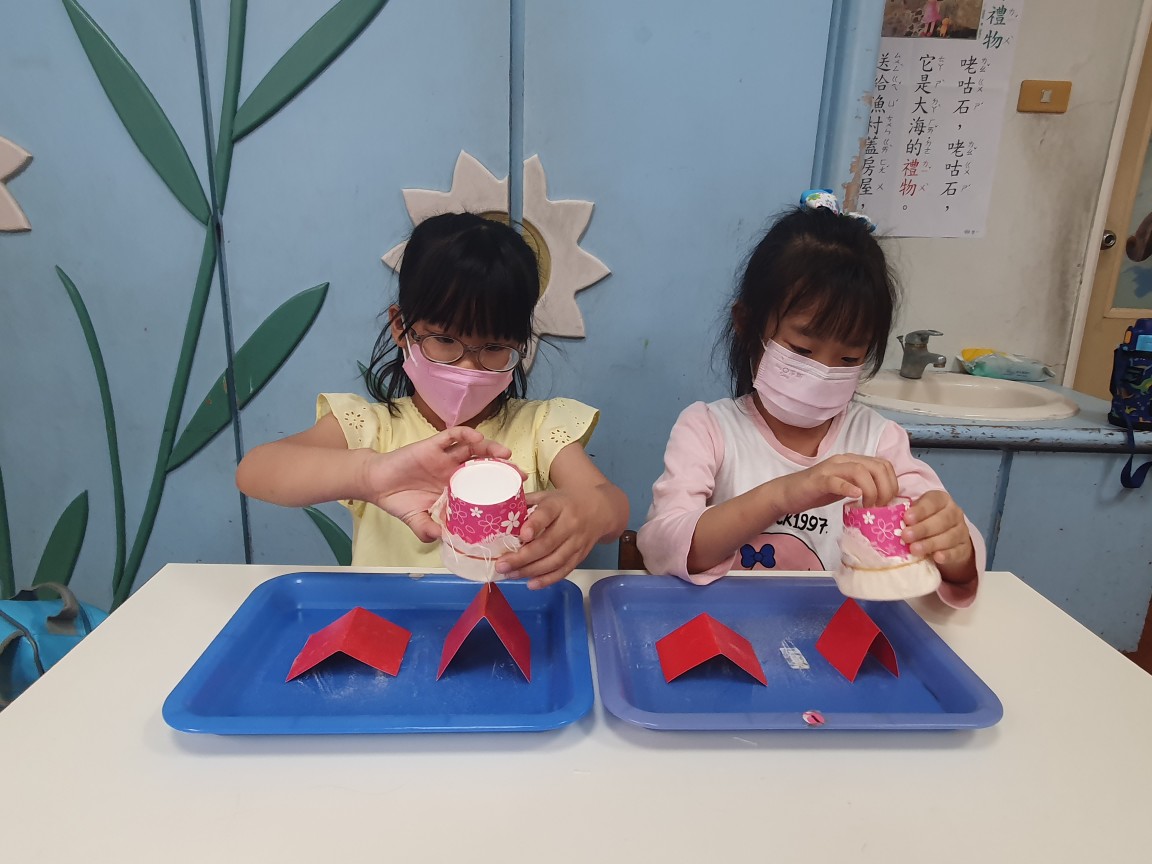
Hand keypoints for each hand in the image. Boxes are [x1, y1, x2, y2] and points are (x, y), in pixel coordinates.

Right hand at [368, 427, 513, 541]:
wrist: (376, 483)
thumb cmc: (398, 500)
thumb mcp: (416, 520)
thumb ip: (427, 529)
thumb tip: (441, 539)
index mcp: (454, 488)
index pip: (482, 485)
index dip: (499, 488)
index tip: (517, 495)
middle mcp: (454, 471)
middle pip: (484, 465)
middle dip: (503, 468)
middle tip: (519, 475)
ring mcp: (444, 457)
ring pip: (473, 448)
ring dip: (490, 448)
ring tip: (504, 455)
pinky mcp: (432, 445)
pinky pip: (452, 435)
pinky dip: (465, 434)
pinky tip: (476, 439)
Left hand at [494, 489, 601, 588]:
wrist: (599, 509)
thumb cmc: (566, 502)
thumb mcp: (548, 495)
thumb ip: (526, 503)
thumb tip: (499, 514)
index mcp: (559, 505)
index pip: (547, 514)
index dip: (535, 524)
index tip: (522, 535)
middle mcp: (570, 524)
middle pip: (547, 543)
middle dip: (523, 557)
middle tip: (502, 565)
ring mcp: (577, 542)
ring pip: (554, 560)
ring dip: (531, 571)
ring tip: (511, 575)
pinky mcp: (581, 555)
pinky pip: (564, 570)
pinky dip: (547, 579)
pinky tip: (531, 584)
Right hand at [773, 454, 898, 512]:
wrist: (788, 493)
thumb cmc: (817, 492)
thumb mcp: (846, 488)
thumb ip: (863, 487)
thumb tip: (885, 499)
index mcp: (853, 461)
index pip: (884, 465)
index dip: (892, 484)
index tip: (888, 503)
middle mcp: (844, 460)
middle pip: (877, 467)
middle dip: (886, 489)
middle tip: (880, 507)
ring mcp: (830, 469)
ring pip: (860, 471)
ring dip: (871, 491)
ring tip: (868, 507)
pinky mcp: (818, 480)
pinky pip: (836, 481)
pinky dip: (848, 488)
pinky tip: (854, 497)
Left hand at [900, 490, 973, 568]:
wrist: (947, 543)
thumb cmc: (924, 524)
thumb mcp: (916, 515)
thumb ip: (906, 515)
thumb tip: (886, 518)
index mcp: (941, 500)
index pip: (933, 501)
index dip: (920, 510)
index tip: (906, 518)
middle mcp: (954, 513)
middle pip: (941, 520)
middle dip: (922, 529)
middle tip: (906, 536)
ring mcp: (961, 531)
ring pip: (949, 536)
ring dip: (931, 543)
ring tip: (914, 549)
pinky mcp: (964, 548)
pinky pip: (957, 551)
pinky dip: (947, 555)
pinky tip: (937, 557)